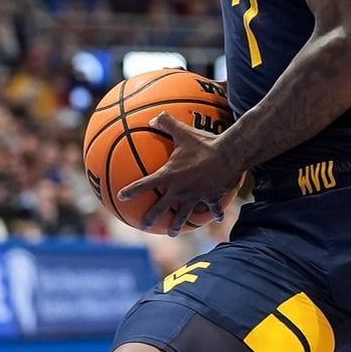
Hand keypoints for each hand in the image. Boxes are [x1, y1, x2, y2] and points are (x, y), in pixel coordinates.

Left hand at [116, 112, 241, 236]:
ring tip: (173, 233)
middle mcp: (180, 190)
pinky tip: (216, 219)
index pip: (145, 184)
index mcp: (169, 176)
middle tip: (143, 225)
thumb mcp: (183, 131)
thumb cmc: (204, 144)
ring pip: (184, 215)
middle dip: (151, 218)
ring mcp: (196, 197)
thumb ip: (166, 123)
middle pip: (162, 208)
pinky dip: (214, 214)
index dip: (131, 190)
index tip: (121, 197)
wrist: (229, 155)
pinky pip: (212, 209)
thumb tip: (153, 118)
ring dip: (178, 225)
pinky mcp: (212, 198)